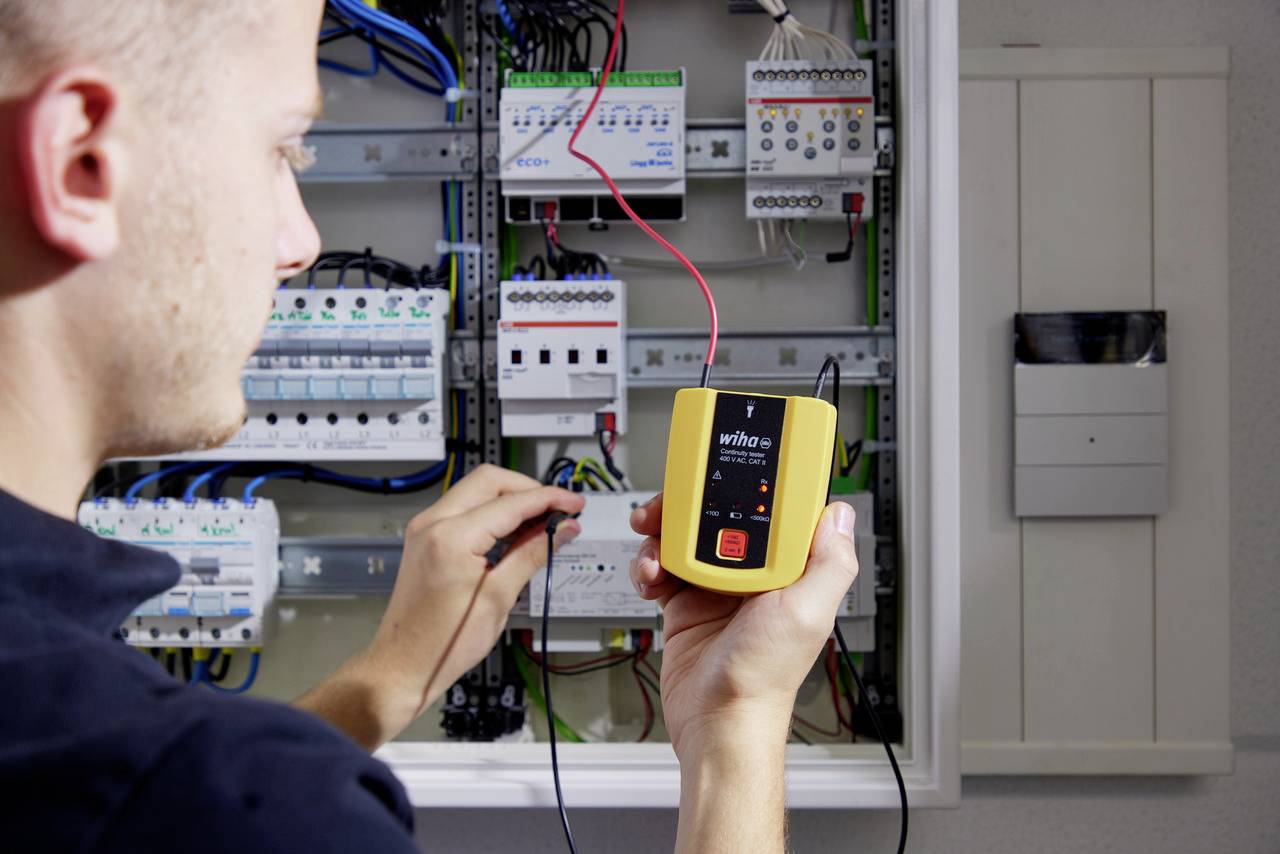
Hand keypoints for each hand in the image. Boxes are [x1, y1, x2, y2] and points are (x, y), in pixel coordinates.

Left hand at [295, 465, 582, 747]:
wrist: (403, 665)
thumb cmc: (443, 643)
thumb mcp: (499, 598)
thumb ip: (532, 554)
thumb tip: (561, 530)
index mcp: (451, 537)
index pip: (512, 502)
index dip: (549, 500)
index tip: (574, 504)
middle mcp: (432, 523)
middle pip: (490, 480)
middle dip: (529, 490)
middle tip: (559, 509)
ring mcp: (425, 529)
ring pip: (476, 490)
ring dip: (511, 500)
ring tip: (543, 523)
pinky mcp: (425, 538)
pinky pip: (464, 509)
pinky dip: (493, 512)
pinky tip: (515, 531)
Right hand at [629, 494, 858, 758]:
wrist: (715, 721)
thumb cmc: (763, 679)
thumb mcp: (807, 614)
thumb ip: (829, 563)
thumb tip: (841, 514)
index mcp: (788, 571)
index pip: (772, 513)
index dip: (751, 488)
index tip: (731, 473)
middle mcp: (754, 576)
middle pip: (720, 516)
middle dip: (692, 505)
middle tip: (672, 505)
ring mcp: (717, 587)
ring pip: (686, 536)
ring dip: (664, 534)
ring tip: (655, 546)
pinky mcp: (686, 601)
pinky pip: (663, 565)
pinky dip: (650, 564)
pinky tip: (651, 576)